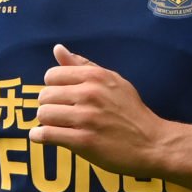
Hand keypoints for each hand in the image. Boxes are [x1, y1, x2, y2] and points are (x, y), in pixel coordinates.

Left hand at [30, 44, 165, 175]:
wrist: (152, 143)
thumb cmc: (132, 112)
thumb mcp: (113, 81)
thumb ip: (83, 65)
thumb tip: (57, 49)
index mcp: (96, 76)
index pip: (51, 75)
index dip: (53, 87)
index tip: (62, 97)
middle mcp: (90, 94)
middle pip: (45, 95)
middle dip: (49, 105)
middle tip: (61, 114)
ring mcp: (86, 118)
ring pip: (44, 114)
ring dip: (46, 122)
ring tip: (57, 126)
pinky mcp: (83, 141)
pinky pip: (47, 134)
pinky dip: (40, 137)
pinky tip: (43, 137)